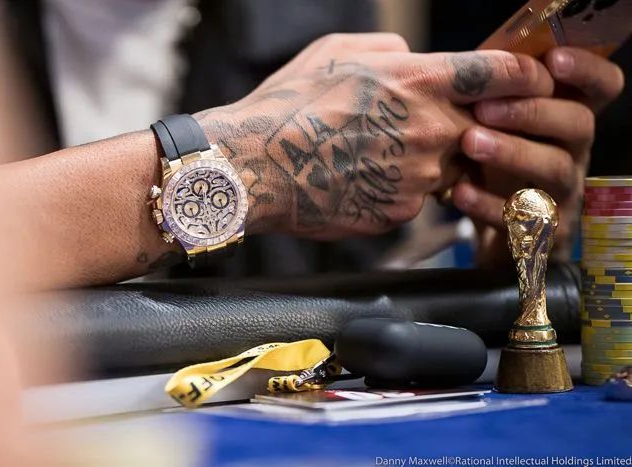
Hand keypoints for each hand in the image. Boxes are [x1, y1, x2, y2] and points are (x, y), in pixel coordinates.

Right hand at [196, 33, 553, 239]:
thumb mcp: (337, 50)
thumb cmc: (288, 104)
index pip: (503, 76)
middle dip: (459, 128)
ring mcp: (419, 176)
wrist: (254, 167)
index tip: (529, 83)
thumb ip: (391, 48)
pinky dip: (398, 189)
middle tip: (415, 127)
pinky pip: (416, 198)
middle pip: (479, 128)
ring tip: (371, 154)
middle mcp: (431, 129)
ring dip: (425, 161)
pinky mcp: (400, 211)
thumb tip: (415, 57)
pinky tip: (359, 178)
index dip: (525, 78)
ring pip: (447, 167)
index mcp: (420, 80)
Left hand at [453, 47, 624, 264]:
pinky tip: (459, 191)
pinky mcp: (543, 235)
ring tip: (470, 142)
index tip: (553, 60)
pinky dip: (487, 204)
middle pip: (578, 125)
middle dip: (532, 111)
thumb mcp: (499, 135)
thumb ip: (493, 101)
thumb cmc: (495, 174)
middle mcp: (574, 156)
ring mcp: (563, 197)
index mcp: (566, 124)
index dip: (587, 71)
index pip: (600, 89)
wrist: (500, 241)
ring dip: (512, 152)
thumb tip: (464, 66)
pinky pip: (522, 218)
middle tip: (484, 107)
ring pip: (554, 170)